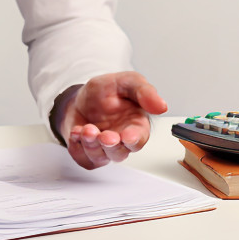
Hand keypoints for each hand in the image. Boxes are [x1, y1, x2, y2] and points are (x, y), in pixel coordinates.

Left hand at [52, 72, 166, 169]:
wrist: (81, 98)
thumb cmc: (106, 92)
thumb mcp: (126, 81)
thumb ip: (143, 91)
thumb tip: (162, 105)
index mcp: (136, 125)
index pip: (139, 139)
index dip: (134, 139)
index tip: (128, 136)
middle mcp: (121, 141)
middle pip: (120, 153)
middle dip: (111, 146)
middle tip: (104, 136)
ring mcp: (104, 149)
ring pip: (100, 157)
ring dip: (92, 145)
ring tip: (86, 130)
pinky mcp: (88, 154)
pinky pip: (83, 158)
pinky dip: (77, 146)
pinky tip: (76, 132)